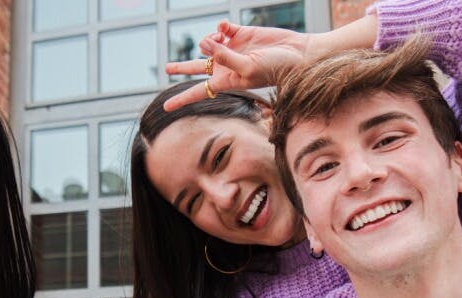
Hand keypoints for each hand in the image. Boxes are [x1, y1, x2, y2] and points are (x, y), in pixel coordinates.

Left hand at [163, 20, 309, 109]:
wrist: (295, 54)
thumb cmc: (274, 68)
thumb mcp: (246, 68)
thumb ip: (224, 57)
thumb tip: (205, 44)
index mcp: (225, 81)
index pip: (198, 92)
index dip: (181, 99)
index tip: (165, 107)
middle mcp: (226, 66)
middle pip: (196, 68)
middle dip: (181, 67)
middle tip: (167, 68)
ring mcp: (232, 49)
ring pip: (207, 43)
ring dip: (208, 40)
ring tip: (219, 39)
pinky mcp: (240, 33)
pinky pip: (221, 28)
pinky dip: (220, 27)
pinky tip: (226, 28)